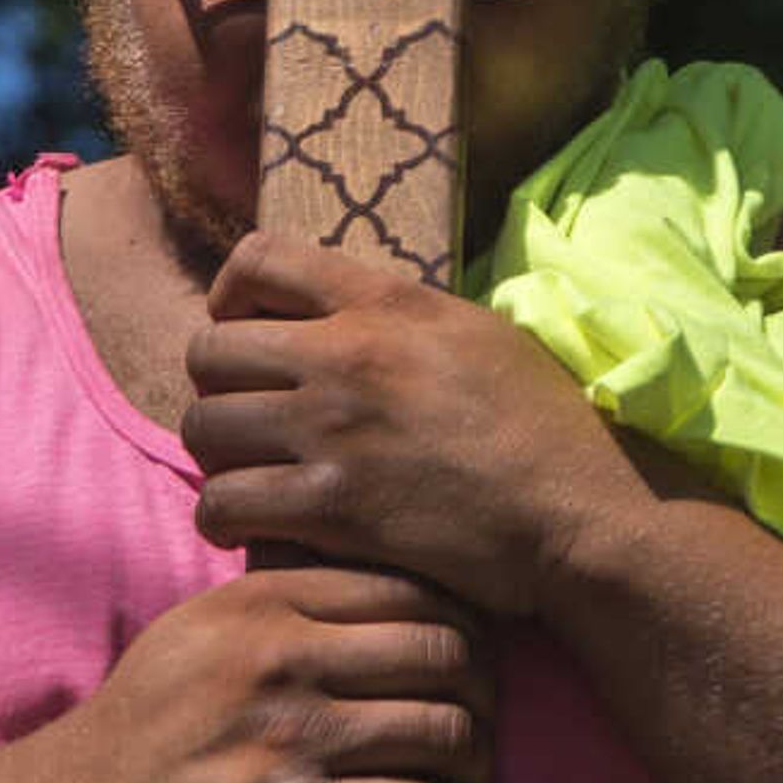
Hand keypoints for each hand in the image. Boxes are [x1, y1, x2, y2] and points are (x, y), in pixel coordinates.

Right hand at [0, 564, 495, 782]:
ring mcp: (294, 736)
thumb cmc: (139, 727)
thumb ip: (275, 603)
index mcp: (265, 602)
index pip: (408, 588)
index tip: (474, 647)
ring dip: (478, 758)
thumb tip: (358, 583)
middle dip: (485, 685)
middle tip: (489, 711)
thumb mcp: (197, 632)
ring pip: (443, 729)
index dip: (462, 618)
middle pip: (442, 650)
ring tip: (479, 773)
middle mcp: (285, 658)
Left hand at [182, 234, 642, 614]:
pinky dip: (226, 518)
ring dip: (217, 456)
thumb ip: (401, 316)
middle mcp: (346, 357)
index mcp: (385, 303)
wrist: (578, 514)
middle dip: (215, 385)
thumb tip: (346, 314)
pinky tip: (251, 525)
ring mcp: (332, 433)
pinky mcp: (330, 508)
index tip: (242, 327)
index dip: (229, 292)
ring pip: (204, 428)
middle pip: (209, 349)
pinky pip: (225, 504)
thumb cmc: (543, 427)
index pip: (259, 256)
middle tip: (245, 416)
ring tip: (246, 473)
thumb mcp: (478, 333)